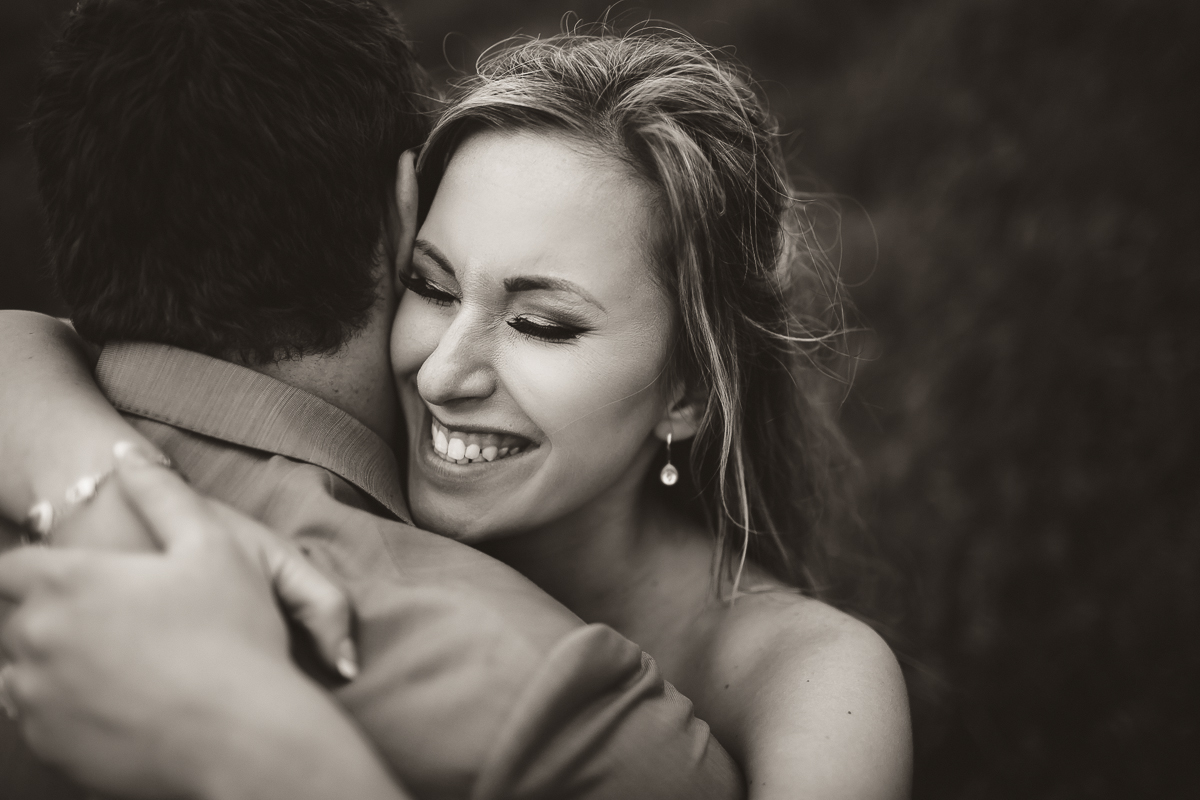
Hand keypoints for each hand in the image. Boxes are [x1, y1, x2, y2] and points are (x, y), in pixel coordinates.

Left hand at [0, 448, 358, 797]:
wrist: (243, 736)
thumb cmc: (235, 635)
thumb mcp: (215, 545)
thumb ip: (163, 495)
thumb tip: (125, 455)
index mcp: (69, 584)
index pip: (13, 569)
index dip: (40, 569)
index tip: (76, 578)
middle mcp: (37, 640)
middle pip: (15, 622)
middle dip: (51, 618)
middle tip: (111, 623)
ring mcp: (38, 700)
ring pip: (19, 675)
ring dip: (51, 665)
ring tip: (116, 665)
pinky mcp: (51, 750)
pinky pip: (39, 722)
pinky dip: (64, 711)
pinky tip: (119, 703)